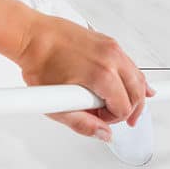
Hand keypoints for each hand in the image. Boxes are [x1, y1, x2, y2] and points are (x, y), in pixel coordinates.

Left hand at [14, 13, 153, 141]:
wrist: (31, 35)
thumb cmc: (40, 63)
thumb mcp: (56, 105)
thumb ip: (83, 124)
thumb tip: (102, 133)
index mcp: (102, 75)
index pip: (124, 107)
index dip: (113, 119)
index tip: (100, 117)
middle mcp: (112, 58)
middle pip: (137, 91)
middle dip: (132, 109)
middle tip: (123, 118)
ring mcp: (112, 47)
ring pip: (137, 76)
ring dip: (136, 93)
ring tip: (130, 105)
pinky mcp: (108, 41)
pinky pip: (130, 63)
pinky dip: (133, 76)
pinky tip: (135, 84)